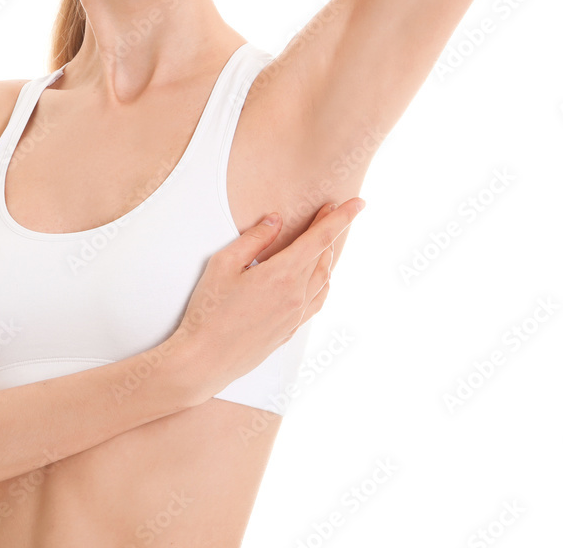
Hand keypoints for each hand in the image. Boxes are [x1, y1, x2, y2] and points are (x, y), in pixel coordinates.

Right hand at [168, 197, 365, 402]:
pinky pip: (317, 300)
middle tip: (329, 210)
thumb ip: (255, 238)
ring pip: (324, 279)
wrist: (204, 360)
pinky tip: (318, 277)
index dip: (341, 218)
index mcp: (283, 275)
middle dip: (329, 229)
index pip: (321, 238)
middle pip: (323, 255)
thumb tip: (276, 220)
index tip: (358, 203)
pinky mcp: (290, 331)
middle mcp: (296, 296)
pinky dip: (323, 282)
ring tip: (322, 239)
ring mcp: (295, 316)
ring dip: (326, 255)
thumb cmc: (209, 311)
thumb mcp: (224, 264)